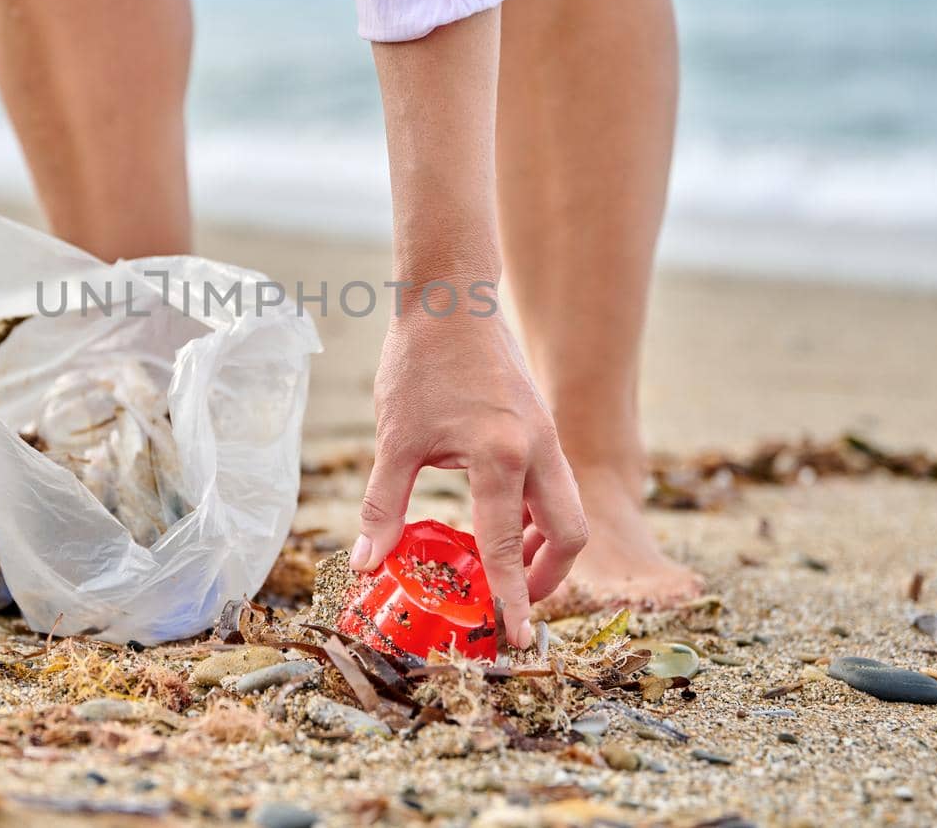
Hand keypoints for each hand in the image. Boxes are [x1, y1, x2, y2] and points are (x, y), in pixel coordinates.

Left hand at [354, 297, 587, 648]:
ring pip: (567, 510)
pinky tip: (501, 523)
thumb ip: (382, 506)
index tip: (515, 639)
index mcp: (502, 456)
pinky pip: (553, 486)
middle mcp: (538, 450)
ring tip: (505, 571)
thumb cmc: (420, 362)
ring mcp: (546, 437)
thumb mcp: (395, 439)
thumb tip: (367, 565)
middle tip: (511, 603)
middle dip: (547, 578)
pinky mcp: (542, 427)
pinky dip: (537, 516)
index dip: (513, 598)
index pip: (509, 547)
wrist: (452, 298)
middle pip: (570, 534)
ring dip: (545, 547)